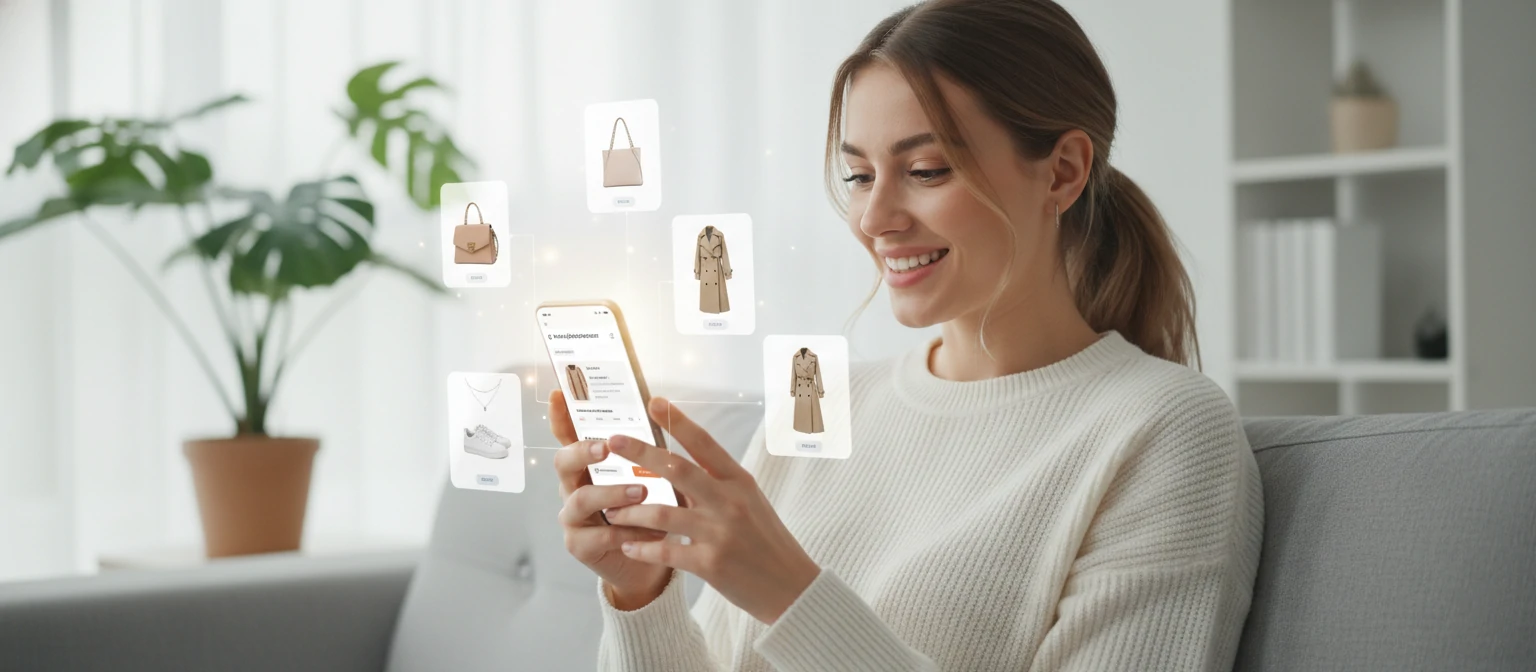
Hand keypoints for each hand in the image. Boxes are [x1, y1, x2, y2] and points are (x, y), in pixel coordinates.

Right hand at [549, 389, 671, 609]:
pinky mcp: (580, 545)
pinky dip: (625, 531)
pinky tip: (647, 531)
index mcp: (588, 466)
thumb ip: (650, 455)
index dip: (561, 417)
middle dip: (582, 452)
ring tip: (641, 492)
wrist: (648, 565)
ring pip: (580, 500)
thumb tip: (664, 412)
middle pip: (563, 463)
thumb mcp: (652, 480)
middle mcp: (574, 488)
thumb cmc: (649, 513)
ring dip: (611, 493)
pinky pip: (598, 535)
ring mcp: (573, 518)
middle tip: (606, 447)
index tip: (559, 394)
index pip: (568, 436)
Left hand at [601, 396, 820, 624]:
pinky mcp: (710, 564)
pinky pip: (666, 551)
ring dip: (630, 512)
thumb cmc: (767, 540)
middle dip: (642, 452)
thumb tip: (678, 464)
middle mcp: (729, 502)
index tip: (654, 401)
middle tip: (614, 440)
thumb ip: (716, 484)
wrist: (791, 586)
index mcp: (739, 482)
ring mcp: (719, 533)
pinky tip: (627, 547)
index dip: (678, 421)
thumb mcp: (749, 502)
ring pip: (662, 514)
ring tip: (610, 511)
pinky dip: (642, 548)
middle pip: (678, 469)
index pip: (705, 444)